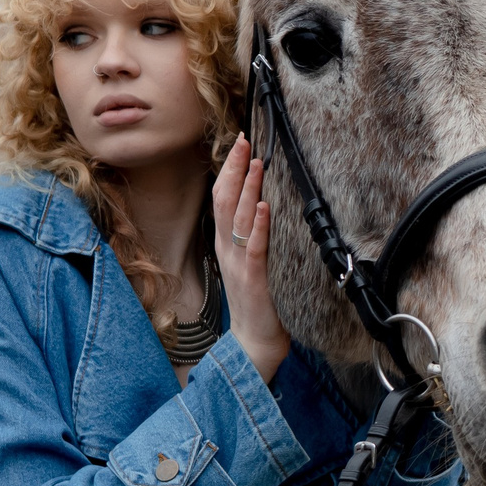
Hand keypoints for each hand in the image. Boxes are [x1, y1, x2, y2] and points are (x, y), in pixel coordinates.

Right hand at [212, 138, 290, 383]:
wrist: (254, 345)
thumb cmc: (258, 303)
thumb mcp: (251, 262)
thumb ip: (251, 236)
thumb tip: (260, 205)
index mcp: (226, 245)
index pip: (222, 199)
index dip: (230, 170)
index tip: (240, 143)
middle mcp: (228, 250)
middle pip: (224, 202)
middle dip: (235, 169)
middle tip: (245, 141)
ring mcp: (238, 265)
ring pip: (238, 220)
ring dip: (248, 189)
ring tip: (257, 163)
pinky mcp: (253, 280)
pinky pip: (255, 249)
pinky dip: (258, 226)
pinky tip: (262, 208)